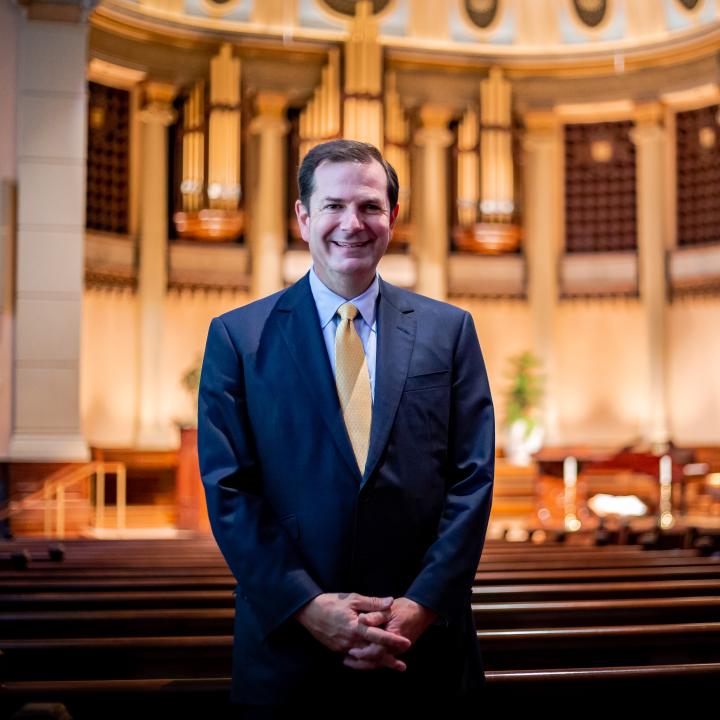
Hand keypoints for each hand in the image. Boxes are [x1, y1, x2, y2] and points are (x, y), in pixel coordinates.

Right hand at [294, 593, 411, 658]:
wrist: (309, 611)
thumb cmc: (332, 602)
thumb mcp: (353, 598)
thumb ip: (373, 602)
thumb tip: (391, 602)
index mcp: (356, 627)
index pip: (378, 636)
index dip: (393, 640)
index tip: (407, 643)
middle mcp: (350, 641)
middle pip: (373, 653)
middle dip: (389, 659)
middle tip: (403, 666)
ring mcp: (343, 647)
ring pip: (364, 659)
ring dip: (378, 663)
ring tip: (391, 666)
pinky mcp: (337, 650)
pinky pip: (353, 659)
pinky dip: (363, 662)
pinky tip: (371, 664)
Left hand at [343, 597, 437, 670]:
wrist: (421, 611)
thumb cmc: (404, 609)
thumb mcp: (389, 610)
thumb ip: (375, 615)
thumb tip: (361, 619)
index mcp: (393, 638)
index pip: (377, 651)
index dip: (363, 652)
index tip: (351, 652)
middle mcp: (396, 648)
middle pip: (377, 661)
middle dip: (361, 662)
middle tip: (346, 660)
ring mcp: (398, 651)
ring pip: (380, 662)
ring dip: (366, 664)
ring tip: (351, 662)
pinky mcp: (397, 650)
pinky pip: (384, 659)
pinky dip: (374, 661)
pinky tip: (363, 659)